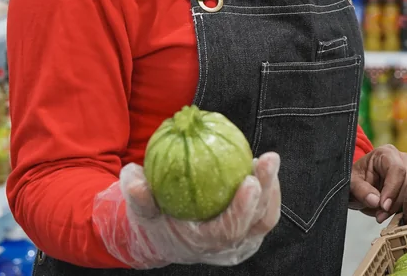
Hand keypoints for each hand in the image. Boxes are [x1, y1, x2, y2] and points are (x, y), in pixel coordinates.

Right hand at [93, 153, 281, 267]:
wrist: (165, 237)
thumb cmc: (153, 219)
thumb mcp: (140, 210)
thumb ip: (138, 196)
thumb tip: (134, 181)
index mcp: (202, 245)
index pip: (228, 231)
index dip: (242, 208)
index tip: (249, 181)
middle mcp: (227, 247)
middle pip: (256, 222)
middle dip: (266, 190)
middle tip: (268, 159)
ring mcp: (242, 241)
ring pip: (266, 217)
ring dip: (272, 188)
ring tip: (268, 160)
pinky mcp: (249, 230)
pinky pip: (266, 211)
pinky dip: (268, 190)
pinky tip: (262, 165)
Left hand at [349, 145, 406, 222]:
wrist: (361, 183)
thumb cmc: (357, 178)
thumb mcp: (352, 182)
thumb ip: (362, 191)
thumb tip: (376, 202)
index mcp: (387, 153)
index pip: (397, 169)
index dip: (392, 189)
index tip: (383, 206)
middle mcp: (402, 160)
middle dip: (395, 202)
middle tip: (380, 215)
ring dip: (398, 208)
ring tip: (381, 216)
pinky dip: (401, 210)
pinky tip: (388, 215)